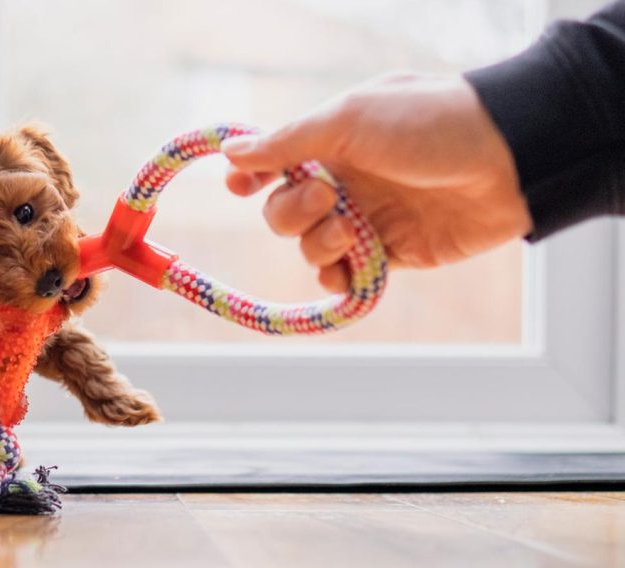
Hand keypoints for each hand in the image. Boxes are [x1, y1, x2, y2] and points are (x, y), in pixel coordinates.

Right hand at [223, 73, 532, 292]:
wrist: (507, 160)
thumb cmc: (427, 125)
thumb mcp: (350, 119)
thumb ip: (288, 141)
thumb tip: (231, 151)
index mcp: (330, 141)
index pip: (273, 162)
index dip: (250, 176)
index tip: (239, 187)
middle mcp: (343, 180)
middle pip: (283, 212)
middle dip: (292, 211)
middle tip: (328, 195)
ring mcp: (366, 218)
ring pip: (310, 246)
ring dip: (318, 243)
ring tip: (351, 229)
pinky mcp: (391, 253)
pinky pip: (345, 274)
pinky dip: (338, 277)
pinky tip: (346, 269)